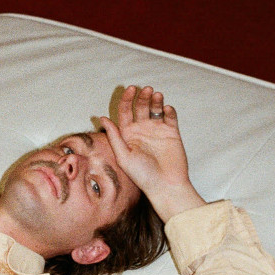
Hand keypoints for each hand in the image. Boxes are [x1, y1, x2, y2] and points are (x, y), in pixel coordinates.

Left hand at [99, 85, 205, 221]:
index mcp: (128, 135)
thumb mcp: (124, 156)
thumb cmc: (142, 175)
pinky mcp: (171, 132)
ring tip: (157, 95)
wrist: (165, 185)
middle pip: (140, 107)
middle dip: (142, 96)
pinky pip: (170, 116)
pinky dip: (168, 109)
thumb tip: (102, 117)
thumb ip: (114, 137)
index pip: (125, 112)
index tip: (131, 89)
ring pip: (155, 108)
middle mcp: (141, 131)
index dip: (127, 99)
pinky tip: (166, 109)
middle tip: (146, 90)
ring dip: (155, 99)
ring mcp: (157, 130)